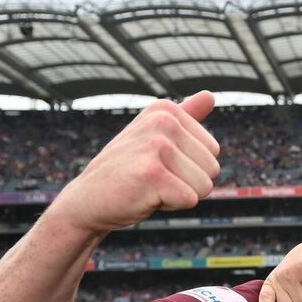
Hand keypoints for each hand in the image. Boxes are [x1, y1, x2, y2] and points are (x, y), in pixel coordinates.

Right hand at [51, 93, 220, 232]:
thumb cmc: (126, 171)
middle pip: (212, 169)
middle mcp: (162, 121)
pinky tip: (144, 197)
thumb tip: (210, 94)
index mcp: (166, 110)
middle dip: (188, 183)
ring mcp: (156, 145)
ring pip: (204, 186)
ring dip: (179, 195)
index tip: (158, 165)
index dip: (190, 168)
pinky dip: (170, 206)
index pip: (213, 151)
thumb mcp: (155, 137)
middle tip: (153, 179)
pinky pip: (190, 200)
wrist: (88, 200)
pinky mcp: (153, 174)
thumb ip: (185, 117)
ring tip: (149, 187)